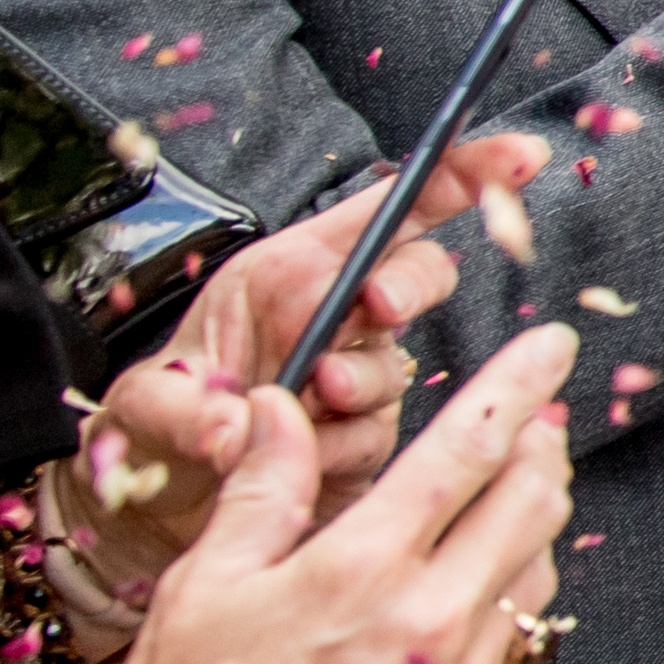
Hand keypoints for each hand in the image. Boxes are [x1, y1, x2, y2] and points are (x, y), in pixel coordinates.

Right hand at [33, 323, 580, 663]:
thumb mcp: (206, 581)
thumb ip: (263, 484)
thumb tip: (285, 406)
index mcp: (363, 568)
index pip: (470, 446)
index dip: (521, 384)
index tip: (555, 344)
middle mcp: (430, 624)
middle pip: (533, 502)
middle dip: (542, 449)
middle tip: (535, 425)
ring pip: (536, 574)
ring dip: (532, 525)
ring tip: (507, 501)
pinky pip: (522, 651)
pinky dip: (512, 607)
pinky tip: (482, 595)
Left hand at [51, 133, 555, 635]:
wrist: (162, 505)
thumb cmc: (157, 431)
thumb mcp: (145, 407)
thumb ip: (185, 410)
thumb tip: (232, 424)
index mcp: (284, 274)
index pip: (386, 210)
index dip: (460, 176)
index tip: (518, 158)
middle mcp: (330, 316)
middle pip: (415, 274)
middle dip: (406, 285)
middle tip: (374, 306)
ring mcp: (357, 376)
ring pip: (395, 366)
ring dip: (359, 385)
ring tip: (305, 404)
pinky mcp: (367, 435)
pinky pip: (378, 436)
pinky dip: (342, 449)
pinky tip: (299, 456)